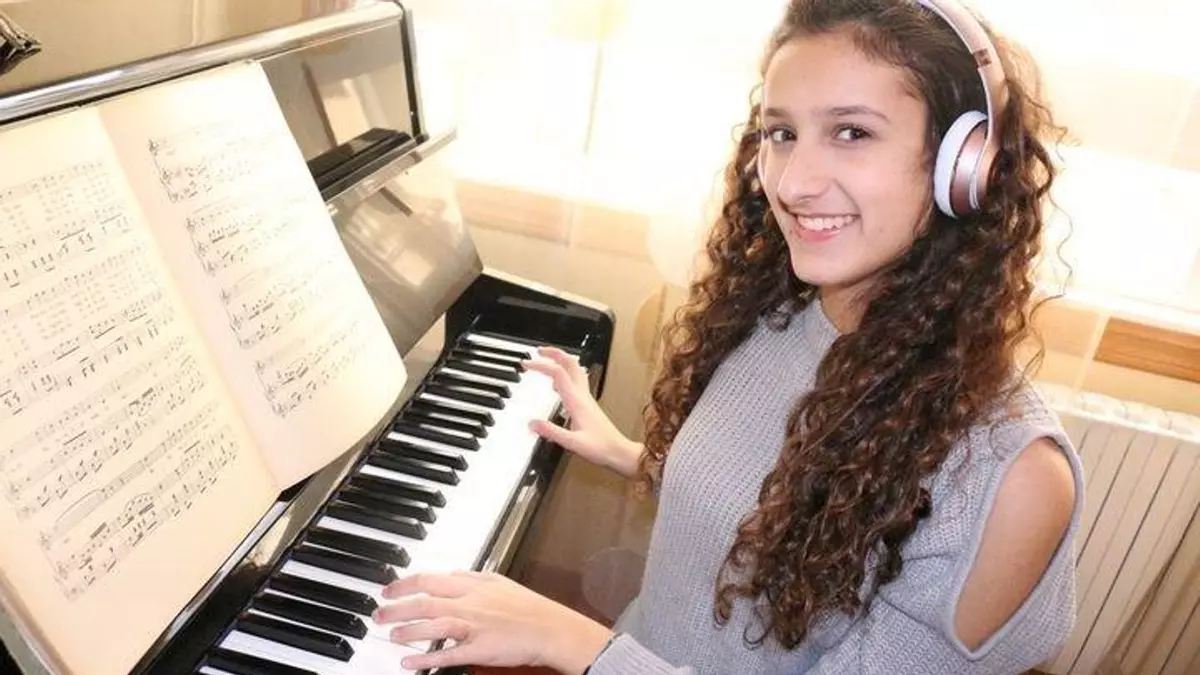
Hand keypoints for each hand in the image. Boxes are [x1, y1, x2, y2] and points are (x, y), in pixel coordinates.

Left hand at [373, 570, 613, 672]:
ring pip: (434, 625)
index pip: (430, 579)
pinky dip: (427, 658)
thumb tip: (451, 574)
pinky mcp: (481, 649)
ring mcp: (475, 626)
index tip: (387, 589)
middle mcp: (471, 603)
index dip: (404, 584)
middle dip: (397, 606)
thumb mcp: (498, 583)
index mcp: (474, 585)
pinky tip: (409, 663)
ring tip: (390, 635)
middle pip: (425, 601)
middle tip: (379, 614)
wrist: (551, 629)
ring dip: (408, 630)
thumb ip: (472, 578)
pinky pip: (449, 654)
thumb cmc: (528, 608)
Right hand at [523, 346, 641, 476]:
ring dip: (561, 361)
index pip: (558, 373)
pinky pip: (577, 382)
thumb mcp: (572, 443)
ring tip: (547, 361)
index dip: (541, 365)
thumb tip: (532, 423)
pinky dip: (566, 375)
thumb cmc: (601, 448)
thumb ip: (552, 432)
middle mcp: (583, 396)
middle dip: (554, 353)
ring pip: (576, 370)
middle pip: (570, 363)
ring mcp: (587, 399)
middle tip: (539, 352)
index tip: (527, 364)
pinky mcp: (589, 404)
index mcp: (577, 402)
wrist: (619, 452)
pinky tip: (558, 384)